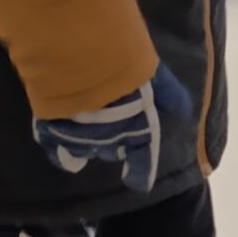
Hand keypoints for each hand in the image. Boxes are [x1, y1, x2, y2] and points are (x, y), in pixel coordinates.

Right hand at [32, 67, 189, 193]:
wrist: (76, 53)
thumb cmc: (119, 60)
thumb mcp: (151, 71)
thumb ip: (168, 93)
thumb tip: (184, 111)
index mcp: (136, 129)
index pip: (142, 161)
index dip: (139, 174)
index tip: (135, 183)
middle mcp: (109, 140)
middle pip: (112, 151)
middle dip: (115, 143)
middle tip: (113, 125)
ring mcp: (80, 139)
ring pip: (87, 149)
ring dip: (90, 141)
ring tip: (89, 127)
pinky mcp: (53, 131)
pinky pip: (56, 151)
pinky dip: (61, 153)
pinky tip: (62, 150)